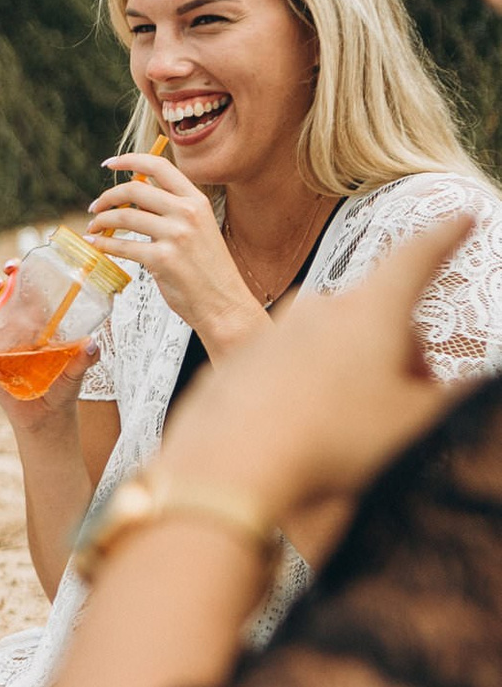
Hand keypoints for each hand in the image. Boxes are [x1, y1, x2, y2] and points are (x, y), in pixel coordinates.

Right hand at [0, 267, 99, 432]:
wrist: (43, 417)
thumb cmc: (61, 390)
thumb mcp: (75, 374)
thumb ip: (83, 360)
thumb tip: (92, 344)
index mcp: (39, 320)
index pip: (30, 289)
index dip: (25, 274)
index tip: (21, 265)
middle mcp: (14, 322)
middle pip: (2, 293)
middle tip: (1, 277)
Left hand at [86, 154, 265, 343]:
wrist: (223, 302)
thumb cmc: (206, 267)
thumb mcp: (198, 227)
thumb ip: (171, 209)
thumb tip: (136, 192)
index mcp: (196, 200)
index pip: (159, 167)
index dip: (130, 160)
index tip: (109, 164)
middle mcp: (187, 213)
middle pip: (134, 190)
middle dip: (107, 197)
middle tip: (95, 207)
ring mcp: (176, 235)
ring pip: (124, 216)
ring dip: (101, 221)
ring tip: (93, 227)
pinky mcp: (162, 259)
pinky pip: (121, 246)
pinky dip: (103, 243)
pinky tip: (95, 244)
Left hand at [159, 216, 478, 525]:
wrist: (224, 470)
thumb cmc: (329, 443)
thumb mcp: (411, 423)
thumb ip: (445, 394)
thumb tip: (461, 384)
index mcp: (372, 309)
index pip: (418, 258)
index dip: (445, 238)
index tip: (460, 217)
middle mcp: (320, 307)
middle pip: (377, 316)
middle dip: (398, 352)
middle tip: (405, 402)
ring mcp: (274, 330)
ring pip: (331, 342)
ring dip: (350, 372)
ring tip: (346, 427)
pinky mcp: (240, 359)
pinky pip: (288, 366)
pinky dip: (304, 389)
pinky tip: (301, 430)